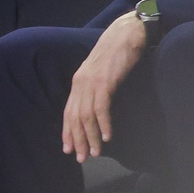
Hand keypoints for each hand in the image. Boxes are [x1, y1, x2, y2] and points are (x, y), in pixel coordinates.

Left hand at [62, 13, 148, 162]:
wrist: (126, 34)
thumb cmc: (116, 54)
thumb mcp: (100, 73)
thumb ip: (94, 88)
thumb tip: (94, 108)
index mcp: (78, 82)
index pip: (68, 112)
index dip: (67, 132)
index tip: (68, 149)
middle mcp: (80, 84)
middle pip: (75, 118)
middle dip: (78, 140)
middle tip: (82, 158)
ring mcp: (91, 83)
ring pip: (87, 116)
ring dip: (91, 137)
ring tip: (96, 153)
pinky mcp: (105, 82)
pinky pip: (101, 108)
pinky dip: (103, 124)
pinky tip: (107, 137)